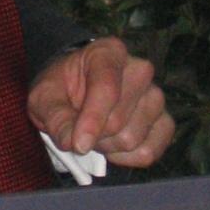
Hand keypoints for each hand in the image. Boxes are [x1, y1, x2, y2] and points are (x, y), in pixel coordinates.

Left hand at [27, 38, 174, 167]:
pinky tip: (112, 145)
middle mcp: (139, 69)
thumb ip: (55, 117)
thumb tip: (74, 142)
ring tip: (96, 132)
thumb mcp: (44, 98)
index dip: (91, 121)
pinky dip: (125, 158)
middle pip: (118, 120)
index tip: (77, 144)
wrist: (76, 95)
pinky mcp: (165, 122)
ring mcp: (156, 96)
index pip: (107, 88)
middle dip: (93, 135)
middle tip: (79, 129)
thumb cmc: (60, 90)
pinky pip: (148, 152)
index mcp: (108, 52)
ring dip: (107, 146)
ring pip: (132, 139)